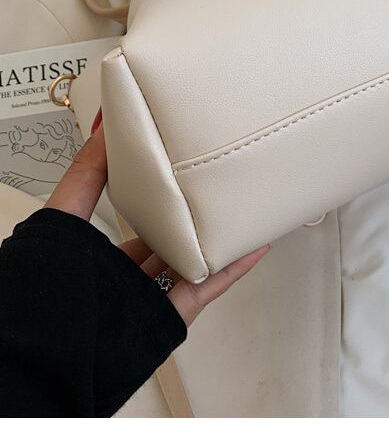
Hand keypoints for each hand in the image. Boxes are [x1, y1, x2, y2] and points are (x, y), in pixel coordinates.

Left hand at [44, 114, 268, 325]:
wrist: (49, 356)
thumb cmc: (41, 295)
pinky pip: (205, 288)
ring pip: (190, 263)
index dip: (155, 195)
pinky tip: (251, 247)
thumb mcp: (61, 220)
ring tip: (243, 210)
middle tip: (216, 185)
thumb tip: (104, 129)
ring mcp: (148, 298)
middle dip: (190, 217)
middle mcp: (123, 278)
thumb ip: (85, 176)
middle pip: (166, 242)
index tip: (176, 168)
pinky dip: (231, 269)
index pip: (132, 221)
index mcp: (95, 256)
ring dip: (219, 240)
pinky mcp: (169, 316)